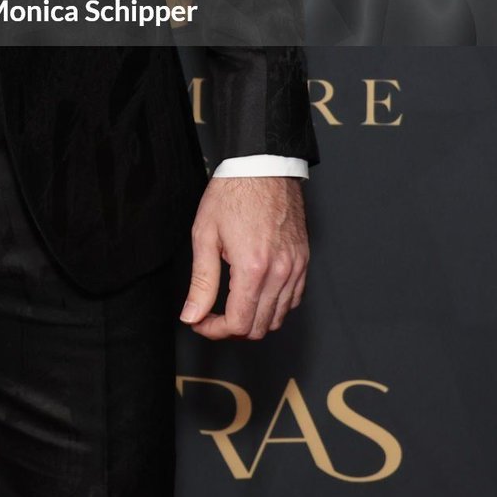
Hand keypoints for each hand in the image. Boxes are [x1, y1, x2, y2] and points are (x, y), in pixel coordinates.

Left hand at [180, 177, 308, 339]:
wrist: (262, 166)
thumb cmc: (232, 194)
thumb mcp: (205, 234)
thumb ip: (201, 281)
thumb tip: (192, 315)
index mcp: (252, 268)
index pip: (238, 323)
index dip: (214, 330)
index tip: (200, 321)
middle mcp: (280, 272)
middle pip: (259, 327)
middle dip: (231, 328)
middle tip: (211, 314)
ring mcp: (296, 268)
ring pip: (279, 318)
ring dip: (254, 320)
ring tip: (232, 305)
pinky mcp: (304, 261)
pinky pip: (293, 300)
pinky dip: (275, 307)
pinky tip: (256, 293)